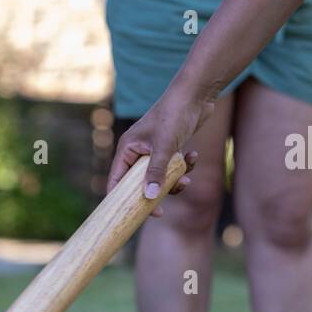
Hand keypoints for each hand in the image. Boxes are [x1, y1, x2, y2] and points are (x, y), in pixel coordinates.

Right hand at [107, 88, 207, 215]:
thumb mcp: (164, 146)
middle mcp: (137, 151)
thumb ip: (155, 173)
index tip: (131, 216)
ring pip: (158, 177)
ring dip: (172, 182)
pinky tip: (193, 156)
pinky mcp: (169, 148)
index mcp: (127, 149)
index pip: (116, 180)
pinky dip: (184, 166)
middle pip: (138, 183)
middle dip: (152, 194)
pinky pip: (173, 167)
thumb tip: (148, 198)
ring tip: (186, 181)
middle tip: (161, 210)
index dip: (121, 200)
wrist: (196, 94)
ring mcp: (153, 150)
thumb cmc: (174, 115)